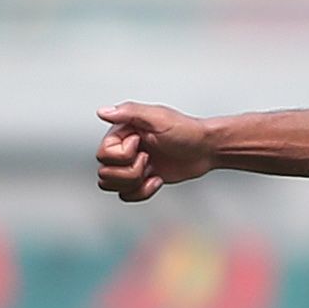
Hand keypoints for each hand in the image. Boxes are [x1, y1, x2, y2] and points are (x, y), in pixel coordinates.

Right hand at [95, 102, 215, 202]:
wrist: (206, 149)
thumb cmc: (185, 130)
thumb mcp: (158, 117)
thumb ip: (129, 112)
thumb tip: (102, 112)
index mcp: (122, 132)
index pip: (103, 154)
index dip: (122, 156)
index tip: (141, 143)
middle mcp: (122, 149)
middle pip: (105, 173)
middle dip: (130, 172)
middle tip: (149, 159)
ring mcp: (131, 165)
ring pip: (111, 187)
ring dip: (134, 183)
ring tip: (151, 171)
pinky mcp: (140, 179)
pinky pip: (126, 195)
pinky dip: (142, 192)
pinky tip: (157, 180)